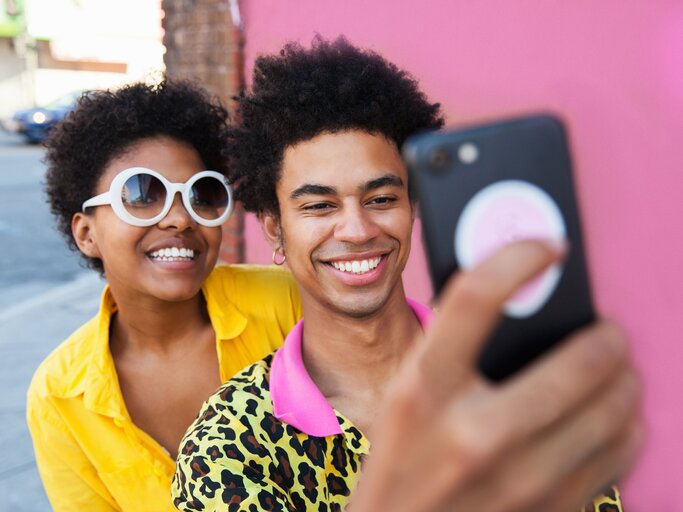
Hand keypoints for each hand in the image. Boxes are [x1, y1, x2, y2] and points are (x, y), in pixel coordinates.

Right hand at [352, 240, 641, 511]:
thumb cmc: (401, 458)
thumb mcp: (406, 395)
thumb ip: (449, 347)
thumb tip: (518, 291)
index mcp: (421, 392)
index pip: (472, 299)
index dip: (516, 259)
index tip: (549, 248)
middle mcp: (471, 435)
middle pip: (576, 363)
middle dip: (606, 337)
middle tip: (607, 330)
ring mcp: (517, 481)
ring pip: (613, 412)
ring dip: (624, 380)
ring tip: (616, 371)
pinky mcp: (548, 511)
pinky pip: (619, 458)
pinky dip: (626, 427)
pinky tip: (612, 418)